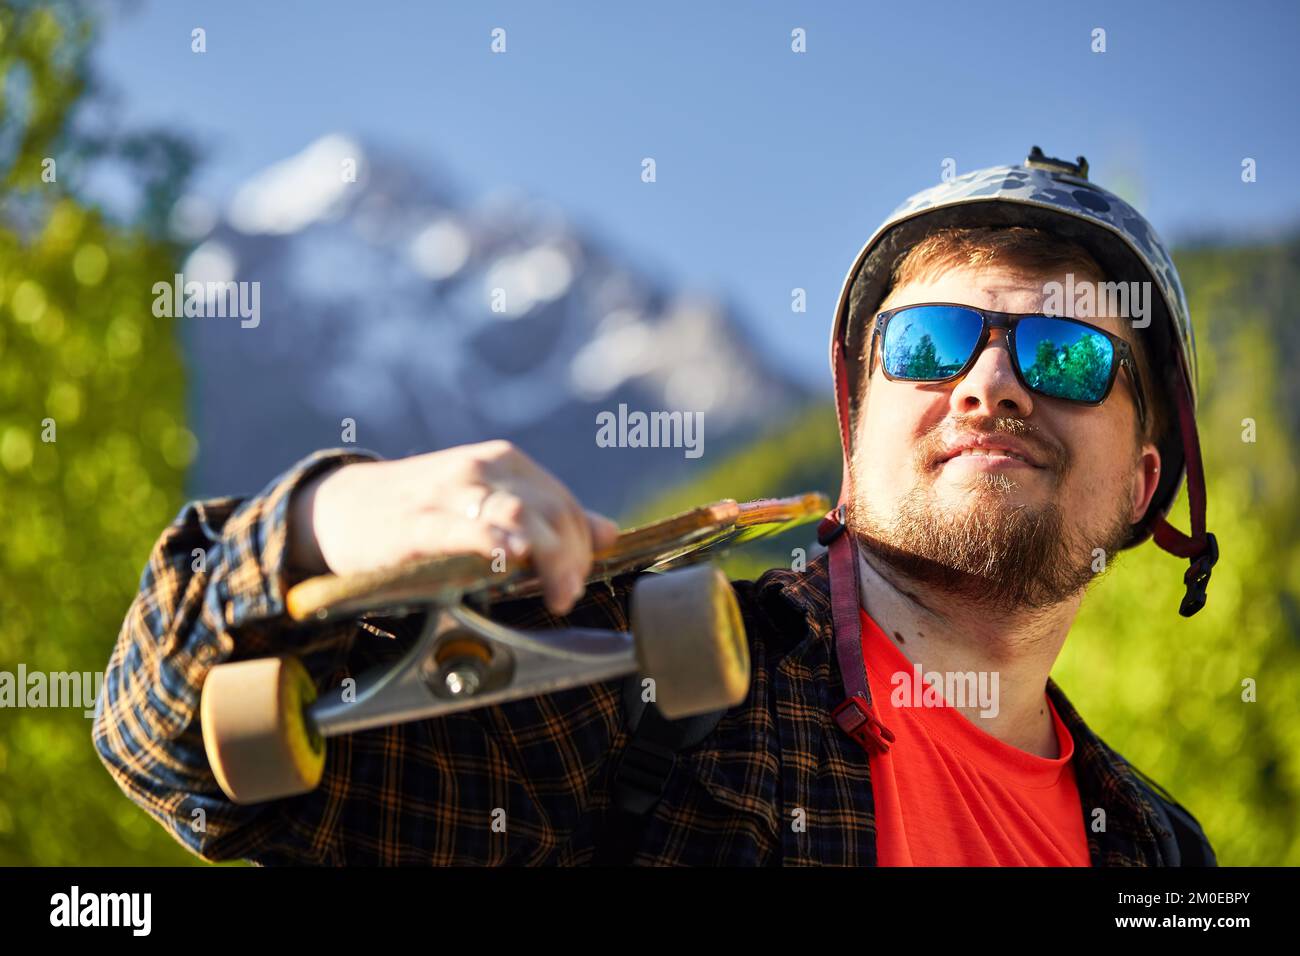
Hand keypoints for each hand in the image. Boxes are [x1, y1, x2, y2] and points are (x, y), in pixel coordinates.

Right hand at [288, 441, 619, 614]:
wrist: (339, 509)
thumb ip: (547, 518)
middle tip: (567, 596)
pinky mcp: (419, 520)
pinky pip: (467, 528)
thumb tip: (610, 532)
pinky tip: (513, 559)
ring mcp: (452, 491)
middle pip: (551, 511)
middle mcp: (485, 468)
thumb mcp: (487, 505)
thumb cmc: (421, 513)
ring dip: (550, 557)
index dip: (581, 547)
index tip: (575, 582)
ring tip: (560, 593)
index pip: (564, 505)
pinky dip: (496, 542)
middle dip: (570, 559)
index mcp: (507, 463)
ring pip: (521, 514)